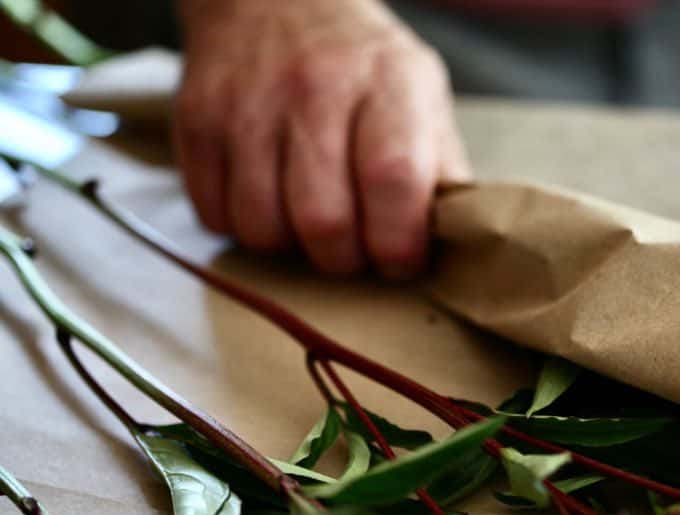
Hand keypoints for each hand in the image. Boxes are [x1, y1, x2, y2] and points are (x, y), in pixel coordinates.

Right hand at [174, 0, 469, 277]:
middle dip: (344, 259)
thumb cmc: (362, 67)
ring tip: (307, 223)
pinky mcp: (197, 119)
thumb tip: (459, 243)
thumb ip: (442, 170)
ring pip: (263, 227)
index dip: (398, 241)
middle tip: (353, 247)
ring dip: (291, 247)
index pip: (393, 178)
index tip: (400, 259)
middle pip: (324, 220)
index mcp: (389, 83)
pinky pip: (214, 214)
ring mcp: (250, 102)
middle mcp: (316, 87)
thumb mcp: (423, 98)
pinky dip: (242, 228)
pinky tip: (266, 200)